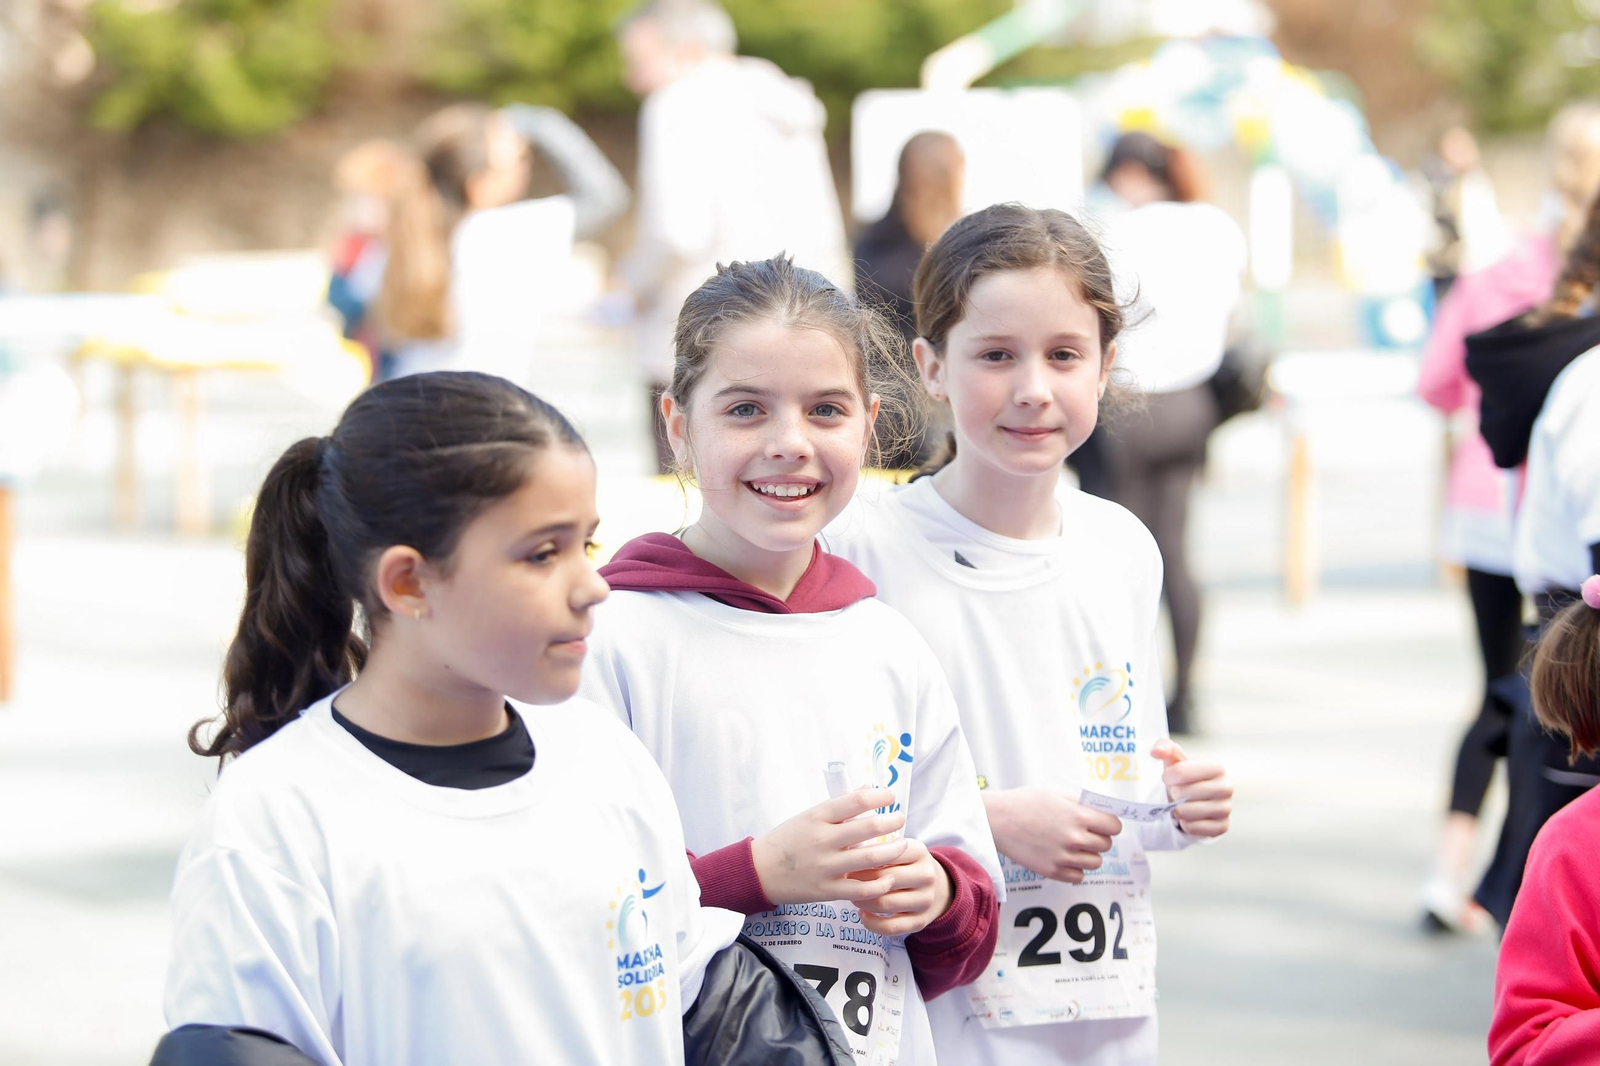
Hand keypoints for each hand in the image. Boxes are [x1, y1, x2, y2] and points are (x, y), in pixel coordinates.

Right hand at [750, 789, 907, 905]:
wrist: (759, 871)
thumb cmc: (787, 840)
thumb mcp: (809, 816)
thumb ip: (840, 805)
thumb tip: (867, 787)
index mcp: (818, 817)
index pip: (856, 800)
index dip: (879, 796)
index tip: (890, 796)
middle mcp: (823, 840)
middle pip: (868, 827)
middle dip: (892, 822)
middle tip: (900, 819)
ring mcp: (825, 866)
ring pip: (870, 858)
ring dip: (893, 850)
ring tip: (903, 845)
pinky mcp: (827, 890)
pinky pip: (860, 889)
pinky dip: (879, 884)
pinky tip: (889, 877)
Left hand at [856, 838, 952, 936]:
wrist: (940, 887)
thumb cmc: (909, 865)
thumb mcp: (901, 849)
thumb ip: (879, 848)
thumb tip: (848, 851)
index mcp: (919, 851)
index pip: (885, 854)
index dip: (862, 859)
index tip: (848, 862)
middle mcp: (926, 875)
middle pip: (883, 880)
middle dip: (860, 882)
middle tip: (846, 881)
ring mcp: (925, 900)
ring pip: (885, 904)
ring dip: (863, 902)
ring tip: (853, 896)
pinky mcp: (921, 921)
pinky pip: (892, 927)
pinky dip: (872, 923)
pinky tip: (863, 914)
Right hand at [982, 787, 1121, 883]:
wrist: (997, 819)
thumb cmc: (1025, 803)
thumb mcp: (1056, 794)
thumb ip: (1081, 804)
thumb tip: (1102, 812)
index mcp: (1079, 815)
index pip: (1114, 826)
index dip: (1109, 824)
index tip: (1102, 824)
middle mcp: (1074, 838)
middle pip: (1106, 845)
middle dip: (1099, 838)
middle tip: (1085, 833)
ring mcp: (1064, 857)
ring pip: (1095, 863)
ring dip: (1089, 855)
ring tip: (1074, 846)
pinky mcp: (1052, 871)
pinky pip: (1078, 876)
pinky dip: (1075, 869)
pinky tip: (1065, 858)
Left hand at [1153, 739, 1232, 838]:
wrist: (1195, 800)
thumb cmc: (1185, 776)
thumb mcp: (1175, 759)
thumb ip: (1165, 748)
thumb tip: (1155, 751)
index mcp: (1217, 767)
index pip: (1181, 772)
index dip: (1168, 776)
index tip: (1170, 777)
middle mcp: (1226, 787)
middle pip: (1182, 793)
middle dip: (1173, 794)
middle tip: (1177, 792)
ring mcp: (1226, 808)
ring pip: (1185, 812)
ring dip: (1177, 810)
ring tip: (1182, 804)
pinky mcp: (1222, 827)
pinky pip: (1191, 828)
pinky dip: (1184, 824)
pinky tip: (1189, 816)